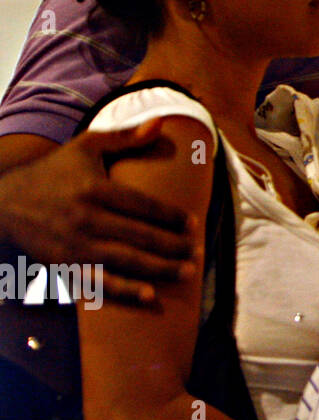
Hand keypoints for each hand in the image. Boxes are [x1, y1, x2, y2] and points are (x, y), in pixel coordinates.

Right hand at [0, 122, 196, 303]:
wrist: (4, 203)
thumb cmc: (52, 172)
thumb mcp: (85, 146)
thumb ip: (124, 136)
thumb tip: (160, 123)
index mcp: (95, 189)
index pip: (142, 205)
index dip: (170, 216)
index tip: (193, 223)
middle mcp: (87, 218)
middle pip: (139, 235)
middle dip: (172, 245)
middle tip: (198, 250)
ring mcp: (75, 245)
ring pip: (126, 260)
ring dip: (160, 268)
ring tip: (188, 272)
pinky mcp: (64, 265)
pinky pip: (99, 281)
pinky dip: (125, 290)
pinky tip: (150, 296)